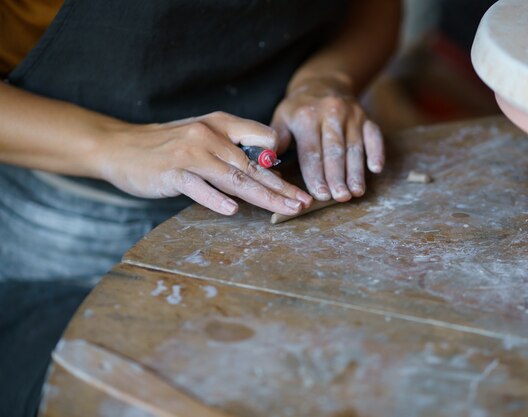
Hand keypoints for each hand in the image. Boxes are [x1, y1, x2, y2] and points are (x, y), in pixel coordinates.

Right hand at [98, 112, 312, 215]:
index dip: (280, 161)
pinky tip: (233, 211)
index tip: (297, 183)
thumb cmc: (168, 146)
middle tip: (304, 203)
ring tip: (284, 210)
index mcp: (220, 124)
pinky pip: (198, 187)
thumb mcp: (203, 135)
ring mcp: (190, 154)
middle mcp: (208, 135)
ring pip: (234, 178)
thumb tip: (267, 169)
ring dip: (263, 196)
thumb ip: (233, 148)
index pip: (261, 137)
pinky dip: (215, 200)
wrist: (120, 147)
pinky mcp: (171, 173)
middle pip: (253, 165)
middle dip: (282, 187)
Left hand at [271, 76, 383, 201]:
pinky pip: (374, 136)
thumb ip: (277, 140)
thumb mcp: (281, 117)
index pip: (311, 151)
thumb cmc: (299, 108)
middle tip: (340, 197)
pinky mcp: (367, 118)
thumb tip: (267, 163)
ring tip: (356, 192)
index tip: (320, 195)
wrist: (324, 82)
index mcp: (307, 116)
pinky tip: (376, 169)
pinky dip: (377, 152)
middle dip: (338, 177)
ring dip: (356, 171)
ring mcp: (352, 115)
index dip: (316, 175)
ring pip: (355, 147)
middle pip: (335, 151)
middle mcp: (331, 113)